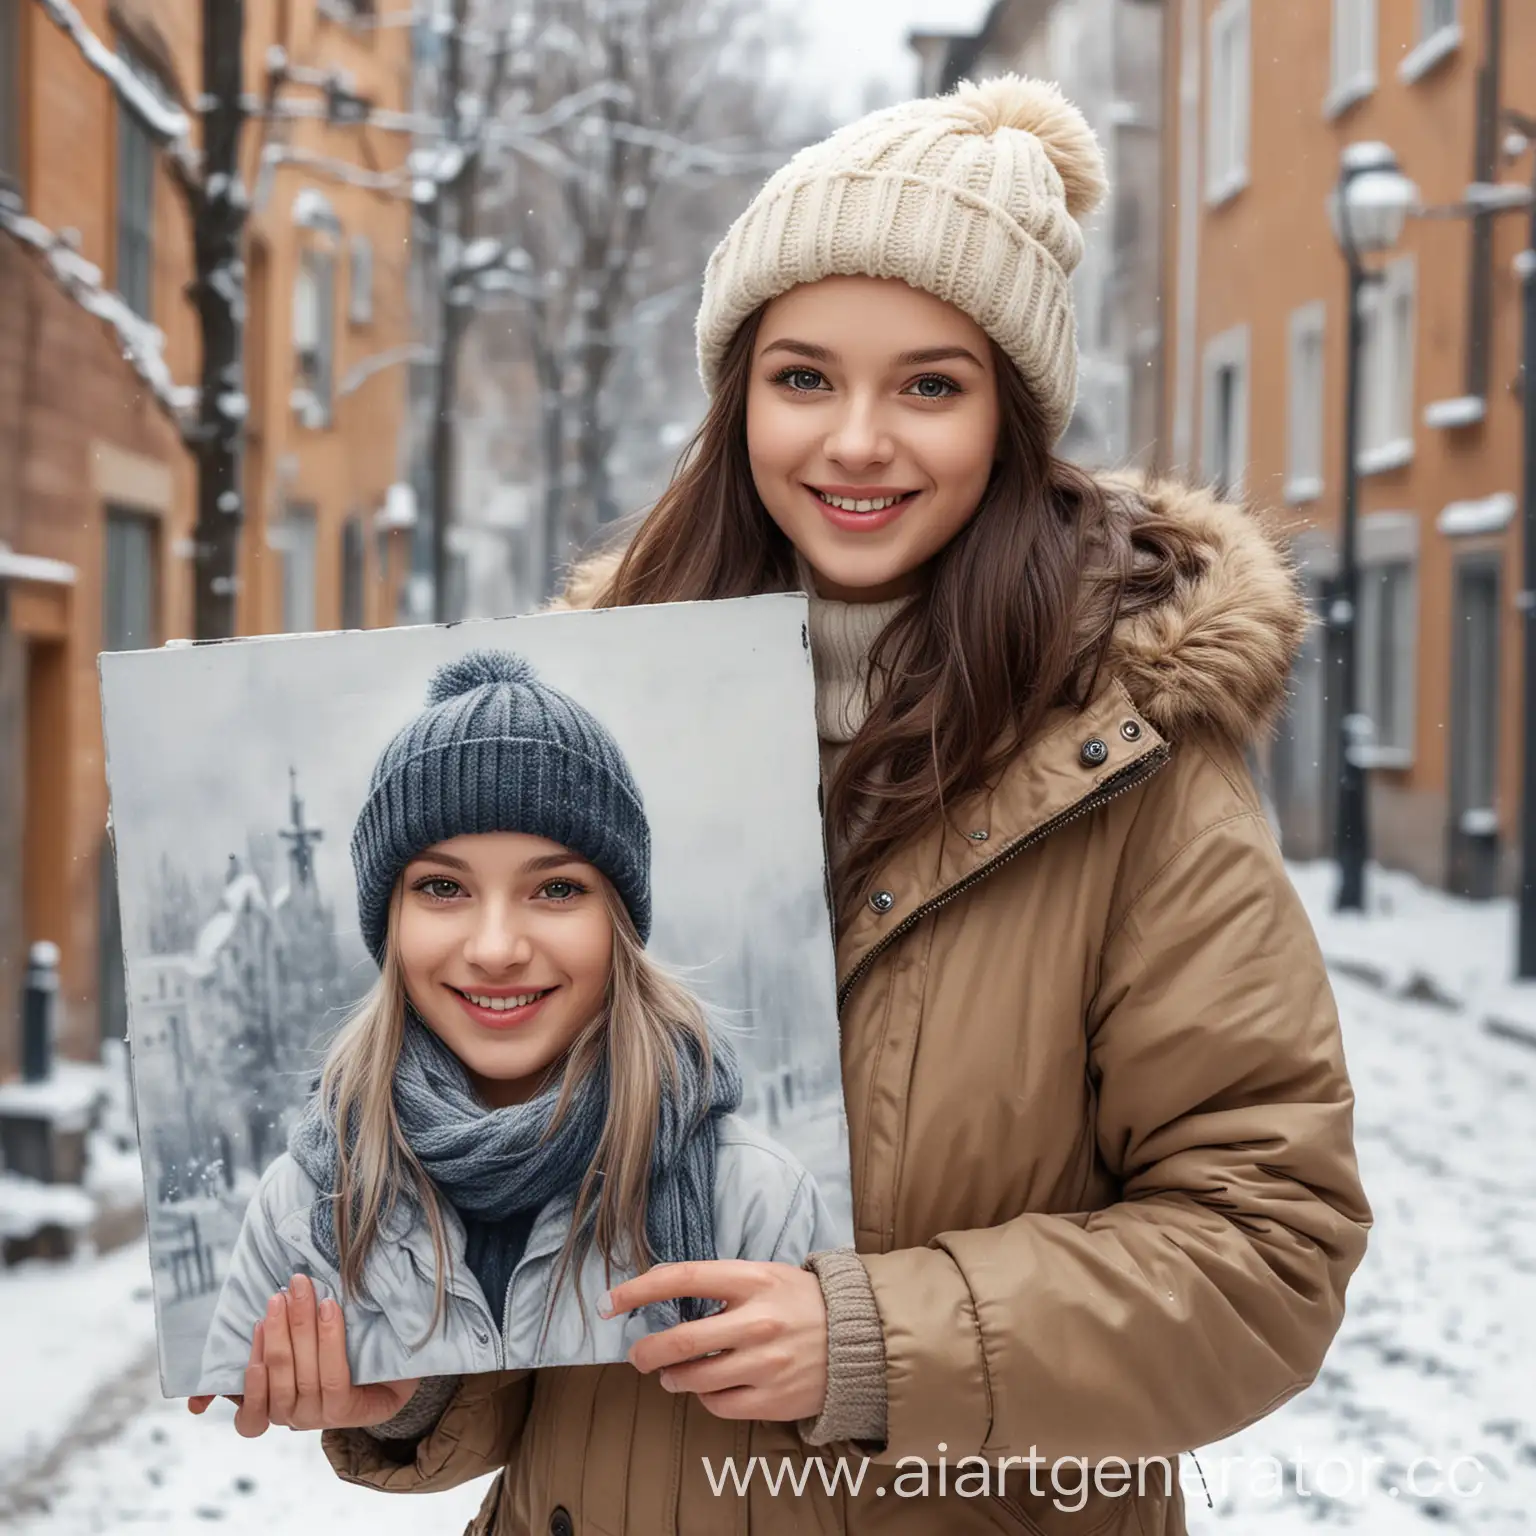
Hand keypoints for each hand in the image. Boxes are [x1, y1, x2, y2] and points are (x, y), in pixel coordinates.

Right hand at [186, 1273, 418, 1435]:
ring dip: (300, 1326)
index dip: (231, 1387)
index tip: (243, 1333)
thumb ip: (268, 1347)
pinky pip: (332, 1375)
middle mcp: (292, 1417)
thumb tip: (203, 1384)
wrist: (394, 1372)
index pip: (246, 1414)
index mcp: (273, 1408)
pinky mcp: (347, 1410)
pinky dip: (328, 1339)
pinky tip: (329, 1309)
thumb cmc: (339, 1355)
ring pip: (301, 1371)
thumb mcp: (300, 1350)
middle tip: (281, 1293)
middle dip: (277, 1328)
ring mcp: (319, 1416)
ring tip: (302, 1291)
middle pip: (275, 1372)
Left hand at [606, 1260, 827, 1421]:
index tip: (612, 1300)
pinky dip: (704, 1397)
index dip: (640, 1289)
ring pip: (694, 1378)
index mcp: (753, 1279)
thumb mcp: (765, 1276)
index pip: (684, 1278)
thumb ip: (720, 1284)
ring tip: (672, 1374)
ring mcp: (765, 1362)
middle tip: (637, 1355)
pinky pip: (718, 1404)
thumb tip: (661, 1290)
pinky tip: (709, 1387)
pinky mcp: (772, 1398)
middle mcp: (757, 1320)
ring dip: (673, 1378)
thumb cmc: (801, 1302)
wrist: (860, 1339)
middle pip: (680, 1340)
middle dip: (647, 1352)